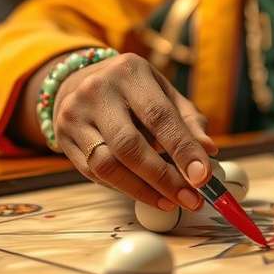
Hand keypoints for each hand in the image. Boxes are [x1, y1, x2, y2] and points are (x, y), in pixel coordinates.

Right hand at [52, 53, 218, 209]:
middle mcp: (98, 90)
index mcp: (130, 72)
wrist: (79, 81)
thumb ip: (188, 122)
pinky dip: (125, 188)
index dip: (183, 150)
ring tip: (171, 201)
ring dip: (143, 190)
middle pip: (130, 145)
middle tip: (191, 199)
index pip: (159, 116)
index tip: (203, 178)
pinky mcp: (64, 139)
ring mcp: (75, 115)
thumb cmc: (133, 91)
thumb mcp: (163, 94)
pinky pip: (94, 173)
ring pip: (108, 165)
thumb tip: (209, 152)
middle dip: (164, 178)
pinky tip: (147, 194)